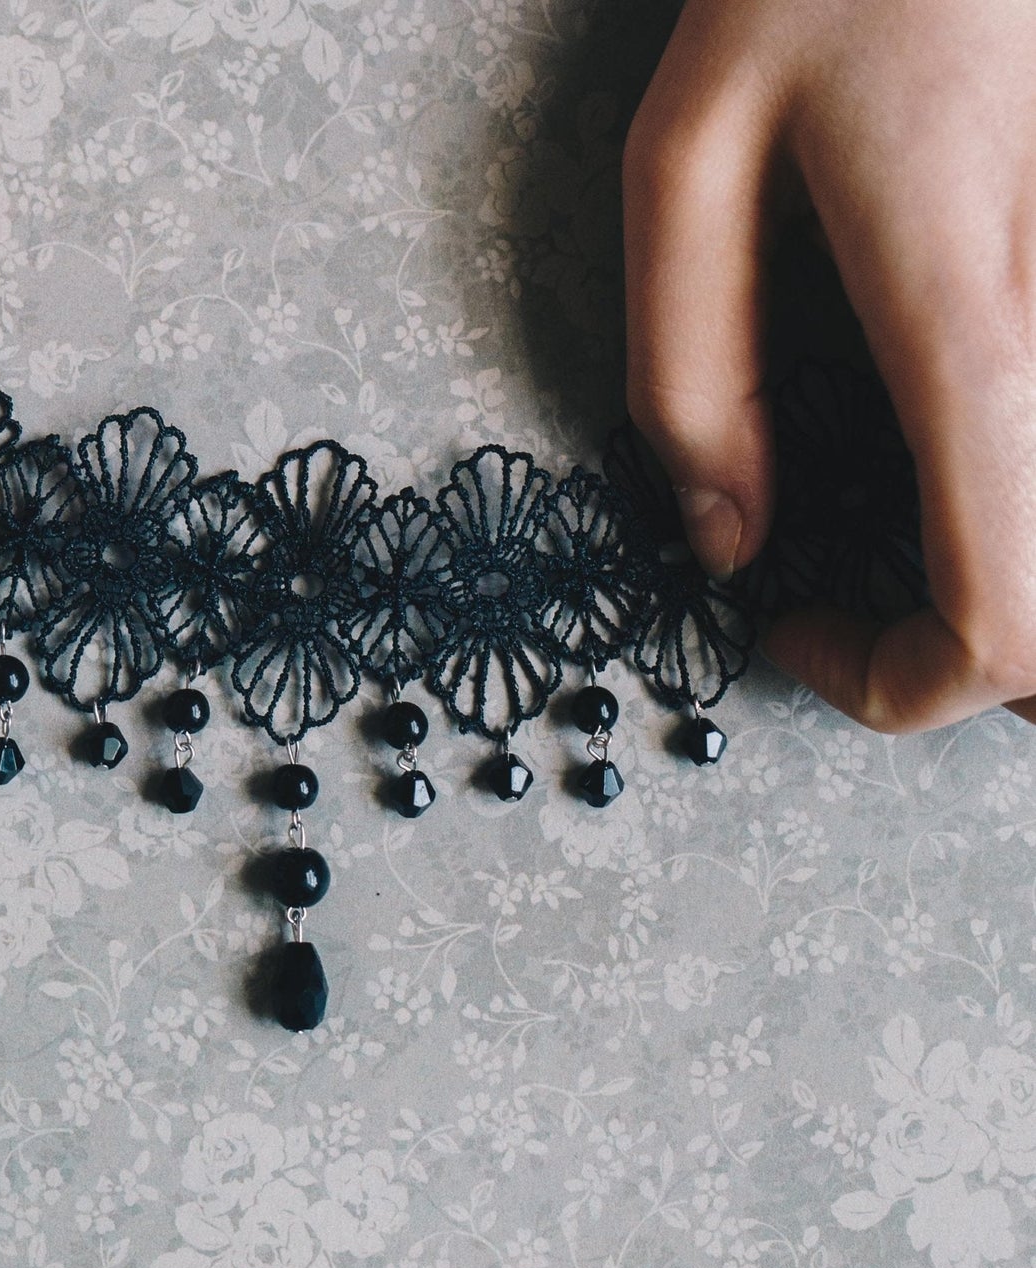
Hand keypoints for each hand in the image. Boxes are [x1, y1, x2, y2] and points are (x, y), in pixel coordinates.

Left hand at [623, 0, 1035, 731]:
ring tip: (929, 561)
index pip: (998, 622)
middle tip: (876, 614)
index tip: (789, 626)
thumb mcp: (690, 160)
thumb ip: (692, 372)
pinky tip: (987, 458)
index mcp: (975, 324)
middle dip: (980, 667)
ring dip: (1034, 603)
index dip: (892, 684)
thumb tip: (723, 540)